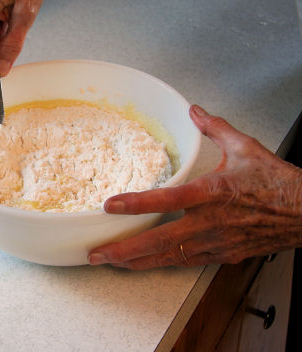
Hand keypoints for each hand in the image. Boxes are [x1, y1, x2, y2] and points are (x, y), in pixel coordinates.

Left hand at [88, 105, 301, 269]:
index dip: (136, 204)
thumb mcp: (245, 147)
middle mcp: (210, 221)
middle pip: (160, 240)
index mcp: (213, 192)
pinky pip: (186, 262)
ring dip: (138, 262)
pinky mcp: (222, 254)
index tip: (109, 206)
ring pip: (169, 257)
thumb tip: (194, 110)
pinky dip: (162, 264)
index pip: (167, 199)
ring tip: (111, 262)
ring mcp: (215, 242)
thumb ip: (215, 128)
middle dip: (125, 249)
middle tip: (97, 253)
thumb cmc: (278, 182)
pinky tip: (144, 264)